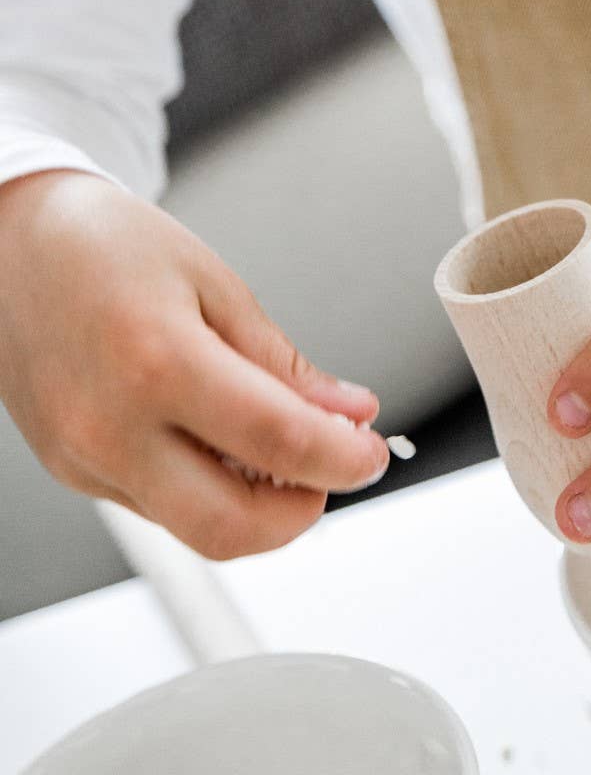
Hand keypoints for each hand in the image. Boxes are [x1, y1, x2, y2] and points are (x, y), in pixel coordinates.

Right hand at [0, 170, 389, 558]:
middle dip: (302, 512)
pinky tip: (220, 441)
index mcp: (157, 360)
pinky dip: (206, 490)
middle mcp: (110, 424)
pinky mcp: (71, 471)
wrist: (15, 244)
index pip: (277, 443)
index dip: (343, 458)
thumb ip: (283, 363)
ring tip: (278, 445)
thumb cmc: (107, 245)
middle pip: (230, 527)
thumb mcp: (215, 283)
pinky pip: (157, 508)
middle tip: (333, 468)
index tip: (371, 454)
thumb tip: (349, 413)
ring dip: (255, 507)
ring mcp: (84, 457)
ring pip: (193, 531)